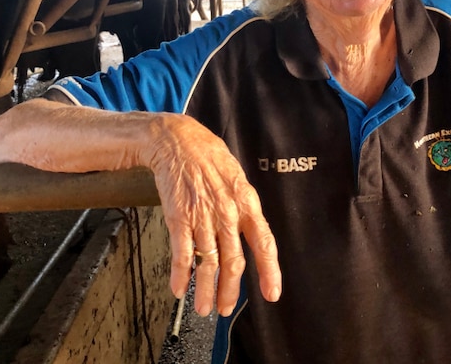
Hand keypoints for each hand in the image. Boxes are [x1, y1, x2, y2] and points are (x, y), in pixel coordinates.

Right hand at [143, 113, 280, 316]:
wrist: (178, 141)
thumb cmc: (209, 158)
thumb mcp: (237, 178)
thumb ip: (244, 207)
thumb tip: (251, 233)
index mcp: (247, 203)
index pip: (264, 243)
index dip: (270, 271)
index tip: (272, 293)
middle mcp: (228, 213)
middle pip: (234, 261)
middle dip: (231, 290)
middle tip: (228, 308)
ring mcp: (202, 217)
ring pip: (209, 264)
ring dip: (206, 291)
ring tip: (205, 308)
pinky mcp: (178, 218)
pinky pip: (182, 254)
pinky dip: (181, 276)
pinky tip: (179, 290)